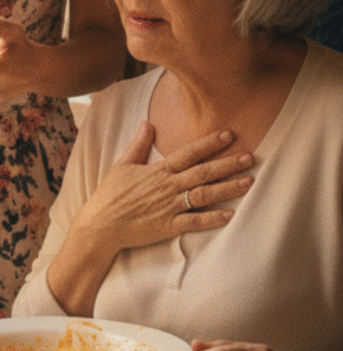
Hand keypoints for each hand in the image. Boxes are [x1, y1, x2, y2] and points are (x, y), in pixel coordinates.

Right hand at [72, 122, 253, 250]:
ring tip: (249, 181)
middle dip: (228, 164)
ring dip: (228, 188)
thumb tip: (147, 123)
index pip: (188, 153)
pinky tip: (230, 214)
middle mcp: (167, 187)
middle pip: (203, 173)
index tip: (228, 135)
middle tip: (250, 157)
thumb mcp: (122, 165)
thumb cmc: (109, 195)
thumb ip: (138, 144)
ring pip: (204, 195)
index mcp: (157, 171)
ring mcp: (169, 207)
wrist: (100, 225)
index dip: (209, 144)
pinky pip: (195, 222)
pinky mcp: (168, 227)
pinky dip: (213, 219)